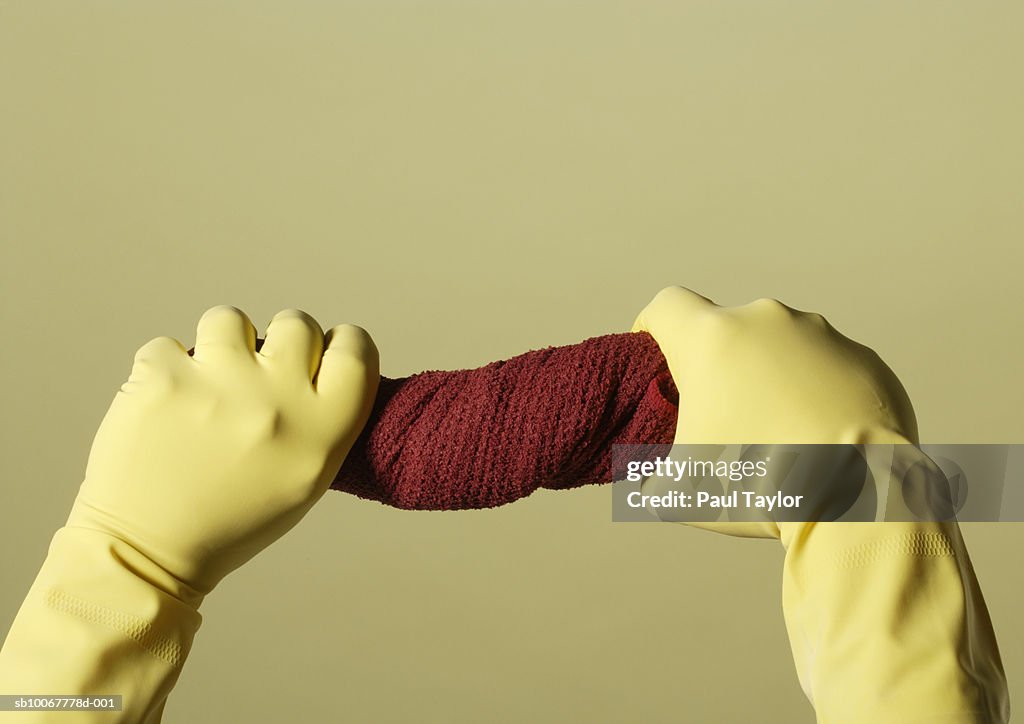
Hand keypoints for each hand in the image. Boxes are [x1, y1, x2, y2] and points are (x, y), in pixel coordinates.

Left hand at [66, 306, 378, 595]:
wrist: (147, 552)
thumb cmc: (230, 520)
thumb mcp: (306, 480)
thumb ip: (324, 421)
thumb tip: (322, 363)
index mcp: (321, 432)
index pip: (355, 351)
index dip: (341, 343)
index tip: (324, 353)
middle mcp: (278, 402)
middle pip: (296, 324)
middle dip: (279, 340)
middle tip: (257, 374)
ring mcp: (218, 385)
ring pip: (231, 319)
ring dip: (221, 346)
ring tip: (207, 387)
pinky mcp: (163, 378)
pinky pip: (170, 345)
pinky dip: (166, 371)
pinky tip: (167, 409)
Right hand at [632, 286, 917, 535]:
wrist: (859, 496)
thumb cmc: (757, 482)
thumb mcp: (679, 491)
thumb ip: (650, 476)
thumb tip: (647, 483)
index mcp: (710, 338)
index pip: (667, 306)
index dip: (654, 330)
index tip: (658, 361)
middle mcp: (765, 321)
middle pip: (726, 331)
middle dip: (719, 367)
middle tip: (721, 418)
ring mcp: (821, 335)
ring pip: (780, 348)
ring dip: (771, 379)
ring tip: (780, 435)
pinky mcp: (864, 360)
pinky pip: (827, 368)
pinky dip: (818, 393)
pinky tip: (823, 437)